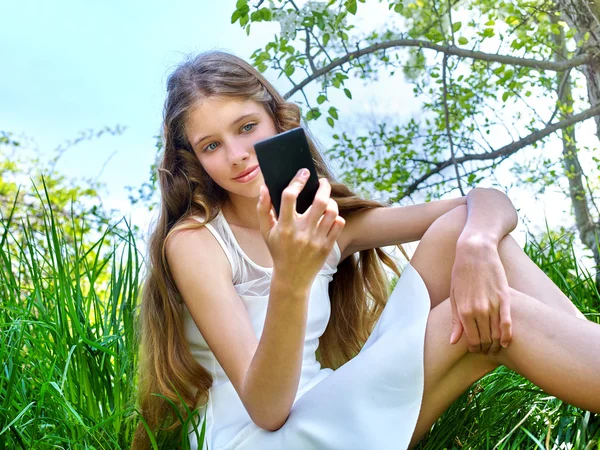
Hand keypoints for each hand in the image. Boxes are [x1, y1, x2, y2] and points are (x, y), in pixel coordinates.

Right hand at [256, 168, 344, 289]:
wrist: (292, 278)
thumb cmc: (278, 250)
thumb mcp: (266, 232)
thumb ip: (263, 209)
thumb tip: (264, 188)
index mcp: (284, 227)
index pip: (289, 197)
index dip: (297, 181)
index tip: (302, 173)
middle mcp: (302, 232)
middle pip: (319, 201)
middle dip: (323, 186)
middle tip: (322, 182)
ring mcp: (316, 240)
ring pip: (331, 211)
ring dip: (330, 201)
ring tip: (326, 200)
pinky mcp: (327, 246)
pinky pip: (338, 223)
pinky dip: (335, 216)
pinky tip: (329, 216)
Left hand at [449, 237, 511, 353]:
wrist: (475, 252)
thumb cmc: (461, 274)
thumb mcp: (454, 297)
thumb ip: (456, 321)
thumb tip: (453, 342)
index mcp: (464, 311)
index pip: (472, 340)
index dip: (475, 349)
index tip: (476, 350)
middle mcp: (479, 310)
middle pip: (486, 339)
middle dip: (486, 348)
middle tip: (486, 350)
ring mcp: (493, 305)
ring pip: (497, 334)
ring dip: (496, 344)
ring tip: (495, 347)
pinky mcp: (505, 298)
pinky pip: (508, 323)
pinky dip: (508, 335)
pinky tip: (506, 342)